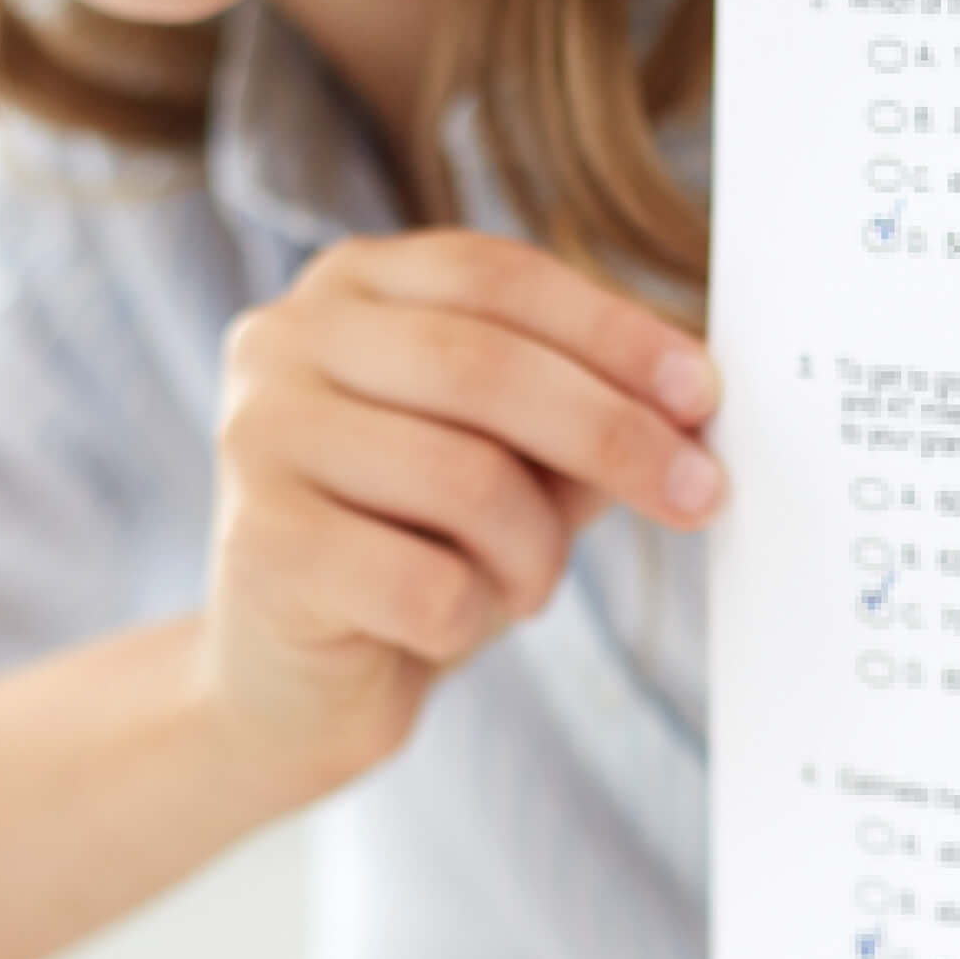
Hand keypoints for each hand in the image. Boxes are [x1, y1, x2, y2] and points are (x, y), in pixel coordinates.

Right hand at [204, 230, 722, 791]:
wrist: (291, 682)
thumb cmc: (412, 549)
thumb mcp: (508, 464)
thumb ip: (582, 414)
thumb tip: (693, 405)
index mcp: (351, 286)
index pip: (497, 276)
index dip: (612, 331)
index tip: (703, 393)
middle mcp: (285, 341)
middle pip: (484, 367)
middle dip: (612, 435)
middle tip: (696, 495)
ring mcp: (256, 439)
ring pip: (463, 478)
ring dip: (534, 551)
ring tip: (527, 585)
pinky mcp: (260, 548)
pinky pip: (423, 581)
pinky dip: (471, 614)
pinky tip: (448, 622)